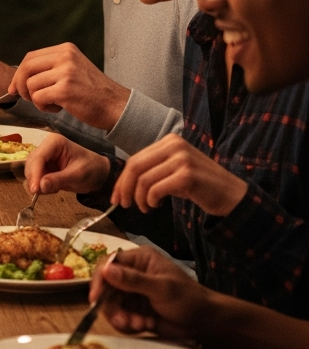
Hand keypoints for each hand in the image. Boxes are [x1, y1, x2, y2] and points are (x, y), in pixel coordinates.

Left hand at [9, 43, 130, 130]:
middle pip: (26, 68)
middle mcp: (66, 57)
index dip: (19, 74)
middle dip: (20, 85)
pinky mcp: (65, 89)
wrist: (116, 106)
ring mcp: (66, 72)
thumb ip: (51, 67)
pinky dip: (43, 107)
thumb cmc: (92, 92)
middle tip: (26, 98)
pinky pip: (38, 98)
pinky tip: (58, 108)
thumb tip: (20, 76)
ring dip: (36, 99)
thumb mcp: (72, 69)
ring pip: (31, 85)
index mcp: (66, 49)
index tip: (15, 87)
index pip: (30, 57)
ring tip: (52, 103)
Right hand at [23, 133, 110, 194]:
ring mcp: (44, 157)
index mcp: (54, 142)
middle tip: (41, 193)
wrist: (98, 173)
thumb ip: (58, 180)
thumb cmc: (92, 168)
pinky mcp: (44, 167)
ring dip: (38, 184)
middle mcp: (46, 147)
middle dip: (35, 179)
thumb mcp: (77, 175)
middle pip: (31, 164)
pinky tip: (54, 188)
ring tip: (55, 189)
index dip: (34, 173)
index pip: (38, 157)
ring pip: (30, 171)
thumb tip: (40, 186)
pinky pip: (35, 178)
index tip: (35, 189)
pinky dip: (41, 186)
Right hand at [89, 246, 210, 338]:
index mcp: (138, 260)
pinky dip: (129, 325)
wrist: (206, 324)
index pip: (108, 264)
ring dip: (122, 318)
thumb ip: (134, 280)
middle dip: (113, 306)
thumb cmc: (188, 299)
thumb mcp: (162, 288)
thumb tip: (106, 270)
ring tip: (140, 324)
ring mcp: (131, 293)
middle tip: (126, 321)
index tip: (96, 298)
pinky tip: (146, 325)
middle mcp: (131, 274)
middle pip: (106, 288)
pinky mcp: (133, 311)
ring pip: (111, 305)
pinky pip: (119, 318)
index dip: (99, 280)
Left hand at [112, 134, 247, 216]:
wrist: (232, 195)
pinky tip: (156, 205)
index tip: (116, 197)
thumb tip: (122, 184)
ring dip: (139, 198)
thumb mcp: (173, 170)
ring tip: (145, 207)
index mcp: (169, 141)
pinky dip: (151, 200)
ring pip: (144, 180)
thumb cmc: (199, 185)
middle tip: (123, 205)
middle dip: (124, 188)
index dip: (121, 180)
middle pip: (135, 167)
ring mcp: (182, 159)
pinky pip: (156, 189)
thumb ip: (151, 170)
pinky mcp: (187, 175)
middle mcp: (174, 145)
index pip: (135, 159)